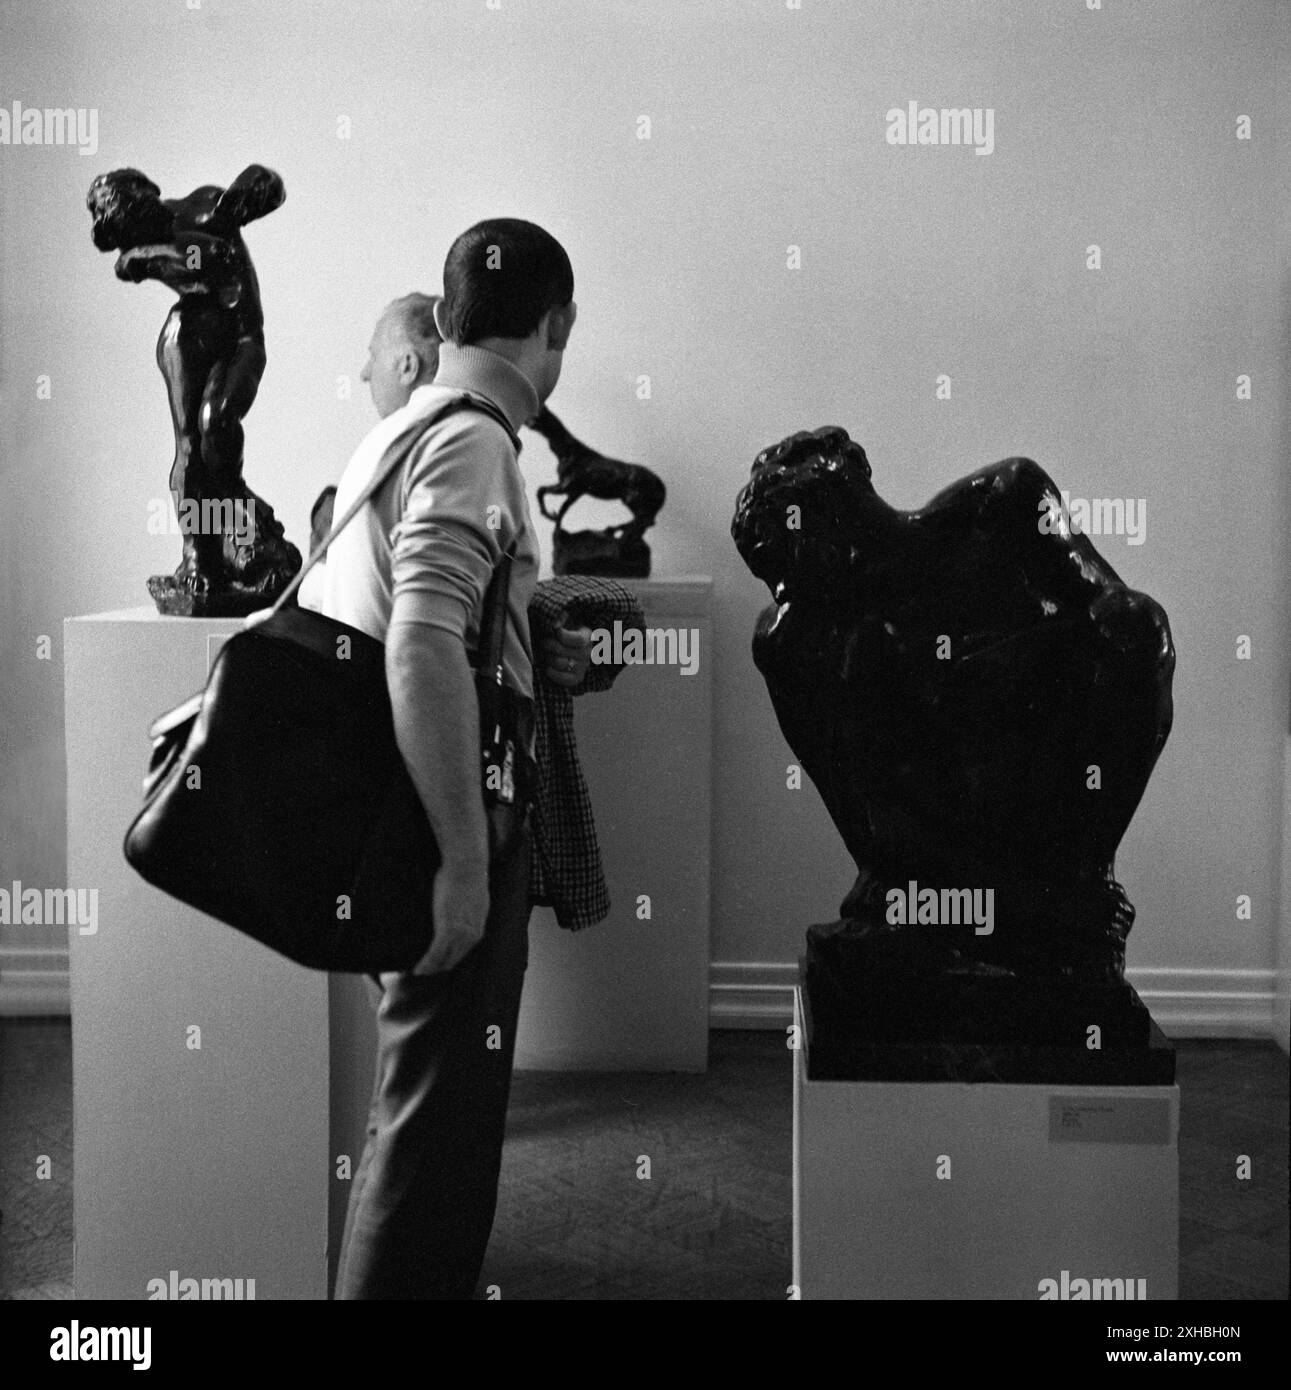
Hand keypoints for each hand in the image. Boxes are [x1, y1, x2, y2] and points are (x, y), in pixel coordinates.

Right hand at [412, 858, 489, 974]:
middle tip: (426, 973)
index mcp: (478, 927)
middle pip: (455, 960)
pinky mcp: (447, 930)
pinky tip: (417, 970)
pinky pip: (435, 954)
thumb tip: (460, 908)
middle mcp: (472, 935)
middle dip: (441, 968)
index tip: (440, 964)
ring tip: (419, 973)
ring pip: (444, 960)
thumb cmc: (467, 875)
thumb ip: (469, 908)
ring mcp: (460, 934)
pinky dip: (426, 964)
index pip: (464, 951)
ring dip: (432, 969)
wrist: (467, 866)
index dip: (451, 959)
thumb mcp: (473, 897)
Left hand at [541, 624, 591, 687]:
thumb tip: (555, 625)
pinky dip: (551, 671)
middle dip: (547, 644)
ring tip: (544, 652)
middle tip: (543, 641)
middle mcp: (588, 653)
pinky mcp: (577, 678)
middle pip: (561, 650)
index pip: (578, 639)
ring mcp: (583, 667)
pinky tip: (548, 665)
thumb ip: (561, 617)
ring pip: (558, 663)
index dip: (562, 635)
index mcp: (587, 636)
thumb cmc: (564, 630)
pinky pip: (562, 678)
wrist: (566, 647)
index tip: (553, 630)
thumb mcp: (565, 619)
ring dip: (547, 657)